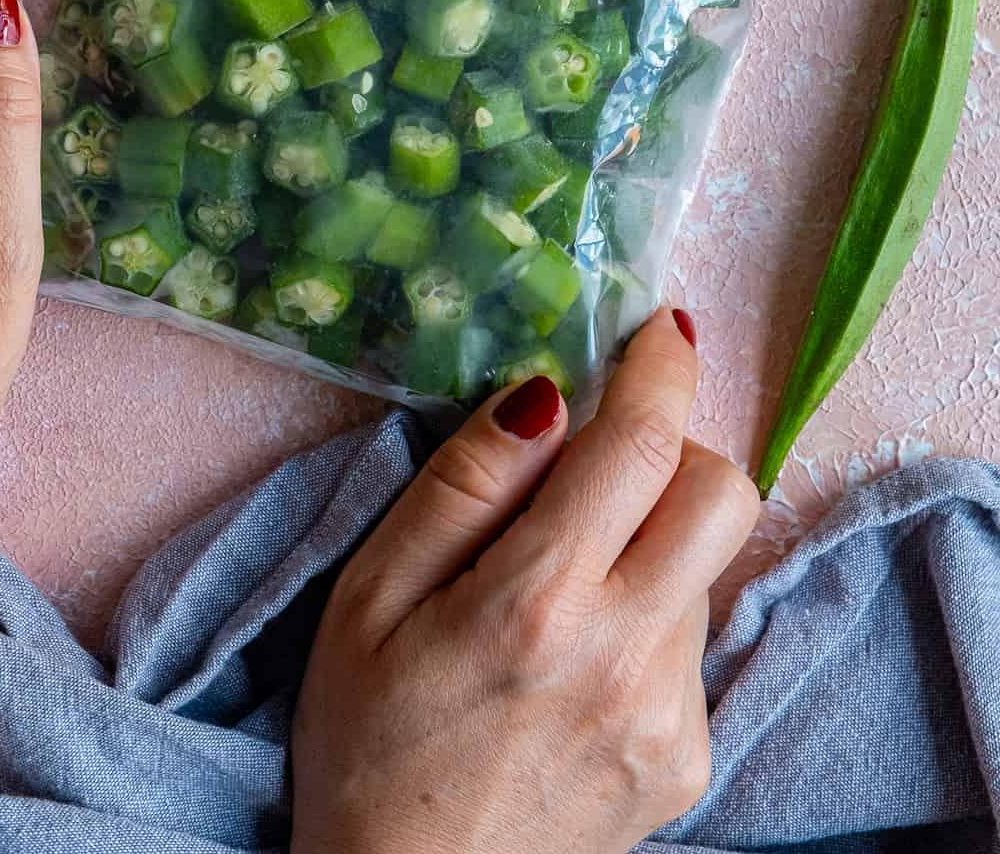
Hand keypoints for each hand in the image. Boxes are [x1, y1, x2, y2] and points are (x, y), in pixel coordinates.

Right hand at [292, 306, 758, 853]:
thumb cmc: (366, 741)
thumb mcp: (369, 598)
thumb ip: (463, 484)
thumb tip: (546, 395)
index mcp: (538, 604)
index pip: (641, 446)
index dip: (660, 368)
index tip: (661, 328)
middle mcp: (627, 657)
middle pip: (723, 493)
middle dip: (677, 448)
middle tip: (602, 462)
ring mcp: (671, 717)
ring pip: (702, 565)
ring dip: (650, 538)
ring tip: (559, 585)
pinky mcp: (688, 761)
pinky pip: (690, 639)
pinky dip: (647, 611)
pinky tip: (576, 655)